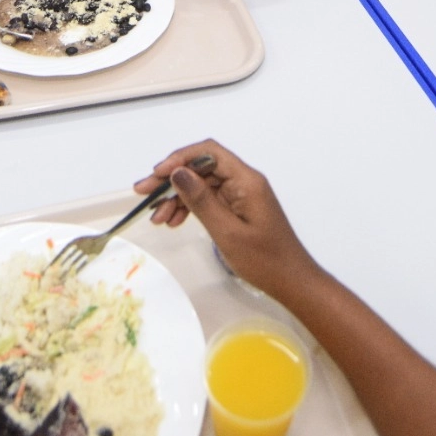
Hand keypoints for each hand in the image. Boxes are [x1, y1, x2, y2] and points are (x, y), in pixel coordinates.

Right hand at [136, 140, 319, 298]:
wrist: (292, 282)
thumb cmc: (265, 260)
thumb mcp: (227, 232)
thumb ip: (201, 200)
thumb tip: (178, 173)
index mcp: (246, 180)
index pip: (209, 153)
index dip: (180, 158)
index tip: (157, 174)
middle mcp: (243, 182)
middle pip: (201, 168)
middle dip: (171, 179)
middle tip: (144, 194)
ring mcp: (240, 195)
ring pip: (201, 185)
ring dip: (177, 197)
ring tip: (157, 217)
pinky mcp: (237, 208)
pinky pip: (208, 199)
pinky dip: (189, 208)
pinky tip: (173, 221)